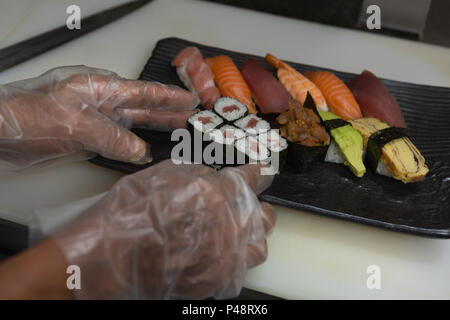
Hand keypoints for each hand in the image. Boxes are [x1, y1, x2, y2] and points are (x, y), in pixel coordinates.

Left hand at [0, 66, 197, 171]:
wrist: (1, 133)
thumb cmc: (30, 115)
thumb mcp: (76, 124)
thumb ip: (111, 137)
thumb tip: (140, 151)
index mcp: (102, 89)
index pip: (143, 92)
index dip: (168, 97)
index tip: (190, 100)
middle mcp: (103, 103)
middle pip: (143, 107)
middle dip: (169, 112)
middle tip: (193, 117)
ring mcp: (97, 120)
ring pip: (134, 123)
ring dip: (156, 127)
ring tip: (179, 130)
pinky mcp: (89, 137)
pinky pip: (120, 141)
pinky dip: (135, 146)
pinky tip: (146, 151)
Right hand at [52, 160, 275, 298]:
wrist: (107, 259)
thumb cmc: (128, 214)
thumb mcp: (160, 175)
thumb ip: (194, 172)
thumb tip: (210, 174)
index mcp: (216, 194)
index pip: (251, 178)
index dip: (259, 171)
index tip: (263, 170)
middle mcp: (228, 227)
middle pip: (264, 215)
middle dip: (258, 205)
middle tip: (247, 204)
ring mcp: (223, 259)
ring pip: (258, 247)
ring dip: (252, 235)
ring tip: (237, 231)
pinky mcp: (214, 282)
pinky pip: (238, 270)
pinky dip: (234, 259)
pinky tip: (218, 253)